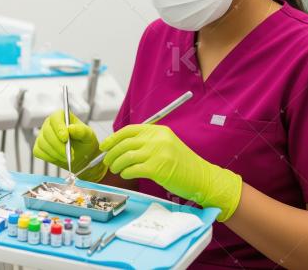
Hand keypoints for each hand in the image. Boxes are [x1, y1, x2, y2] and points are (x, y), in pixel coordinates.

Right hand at [32, 110, 106, 180]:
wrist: (82, 155)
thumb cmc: (84, 142)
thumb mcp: (88, 135)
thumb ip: (81, 131)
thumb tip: (71, 128)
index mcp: (61, 116)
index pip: (55, 118)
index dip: (59, 127)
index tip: (65, 138)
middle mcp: (49, 124)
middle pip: (47, 132)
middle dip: (58, 145)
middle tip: (69, 154)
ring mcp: (42, 135)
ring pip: (43, 143)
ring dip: (56, 153)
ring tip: (68, 157)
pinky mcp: (38, 147)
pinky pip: (39, 152)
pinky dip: (50, 157)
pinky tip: (60, 157)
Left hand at [100, 124, 242, 220]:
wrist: (202, 178)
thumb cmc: (183, 165)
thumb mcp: (166, 145)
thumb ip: (147, 142)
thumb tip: (120, 146)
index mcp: (159, 131)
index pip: (129, 130)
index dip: (113, 138)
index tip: (104, 147)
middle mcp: (158, 139)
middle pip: (125, 143)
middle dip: (111, 154)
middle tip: (107, 162)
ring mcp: (158, 153)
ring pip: (126, 156)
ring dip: (117, 164)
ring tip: (116, 170)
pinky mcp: (157, 168)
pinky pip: (133, 169)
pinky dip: (126, 173)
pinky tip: (126, 175)